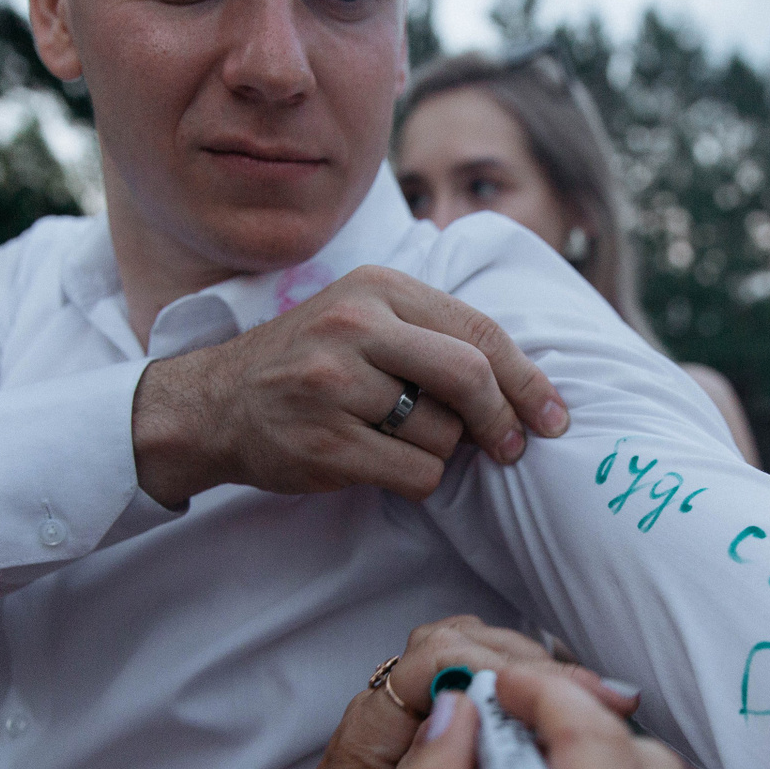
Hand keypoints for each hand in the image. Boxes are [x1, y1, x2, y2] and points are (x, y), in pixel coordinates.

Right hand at [131, 266, 569, 507]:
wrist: (214, 403)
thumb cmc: (310, 364)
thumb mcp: (365, 319)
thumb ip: (436, 336)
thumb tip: (528, 386)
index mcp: (378, 287)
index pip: (479, 332)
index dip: (528, 380)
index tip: (555, 418)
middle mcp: (354, 327)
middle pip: (470, 377)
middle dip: (502, 421)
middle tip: (510, 448)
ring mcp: (334, 385)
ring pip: (443, 433)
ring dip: (442, 452)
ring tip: (399, 440)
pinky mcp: (324, 443)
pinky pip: (414, 473)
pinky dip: (417, 480)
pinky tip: (383, 466)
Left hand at [227, 618, 641, 768]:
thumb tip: (496, 740)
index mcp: (374, 724)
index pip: (440, 659)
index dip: (508, 669)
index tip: (567, 698)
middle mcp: (388, 700)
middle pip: (464, 639)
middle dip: (536, 663)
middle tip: (602, 697)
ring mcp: (406, 704)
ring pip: (473, 648)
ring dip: (532, 667)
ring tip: (590, 699)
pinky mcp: (426, 718)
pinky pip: (474, 674)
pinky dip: (520, 682)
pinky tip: (559, 709)